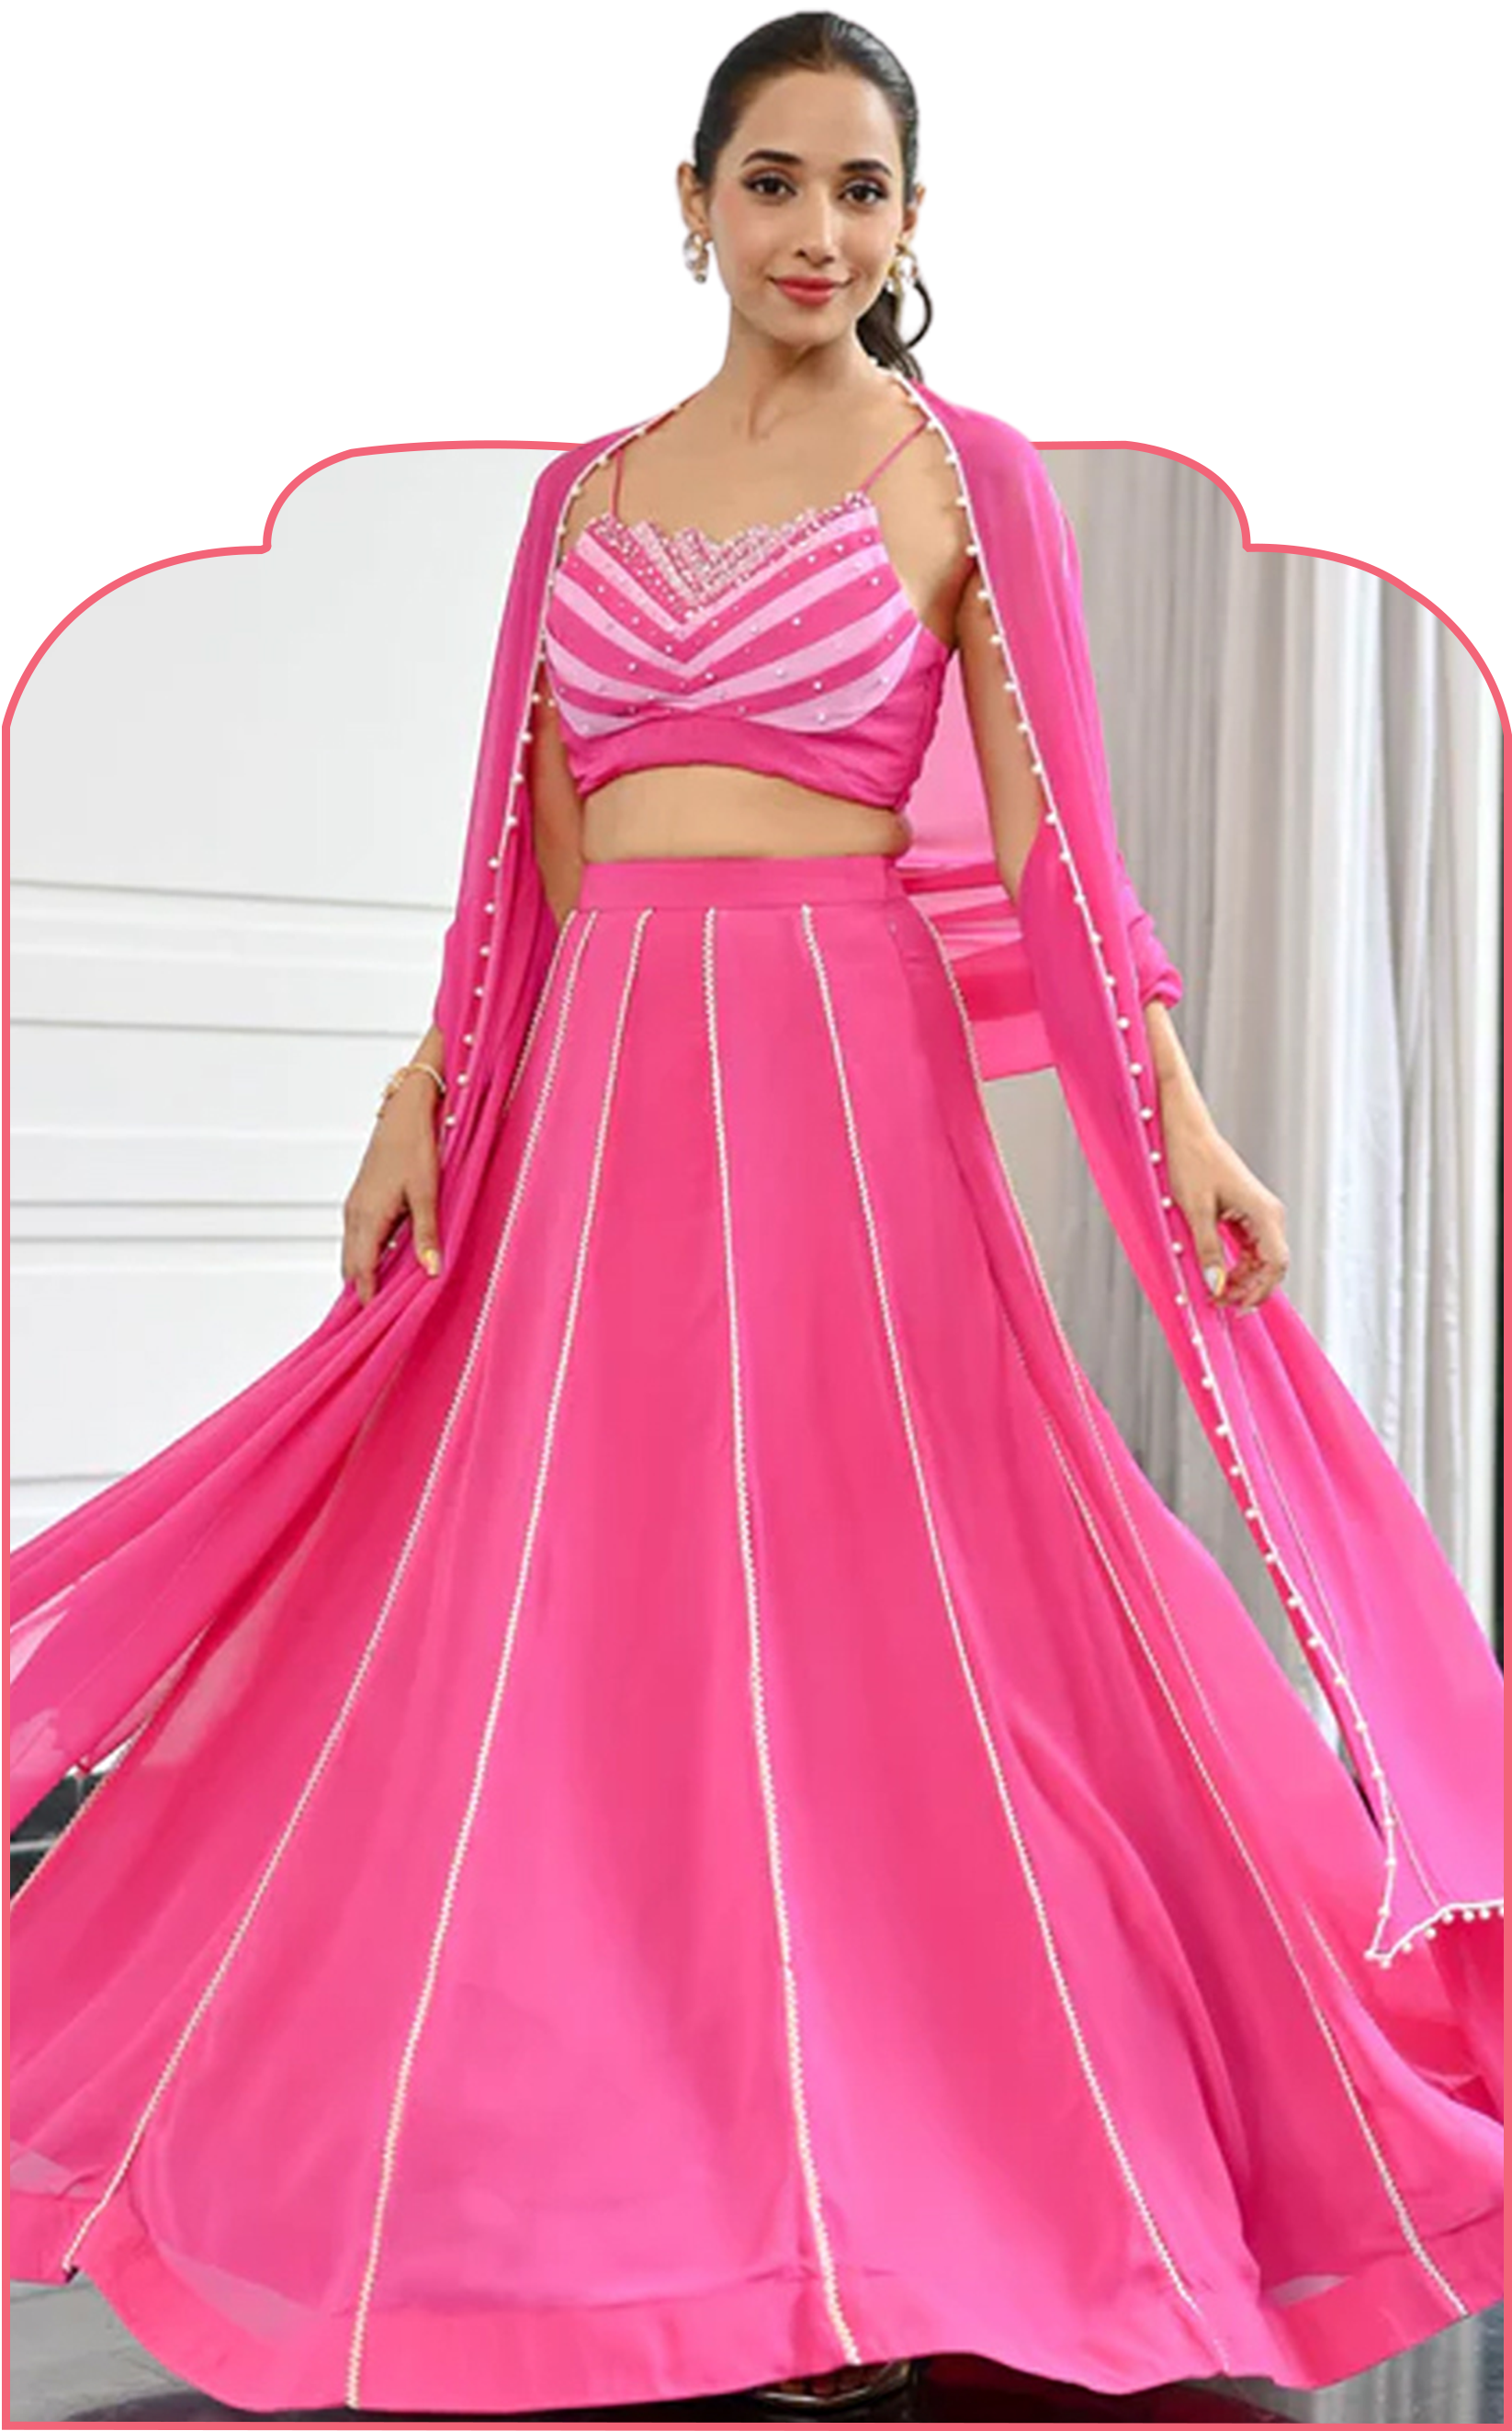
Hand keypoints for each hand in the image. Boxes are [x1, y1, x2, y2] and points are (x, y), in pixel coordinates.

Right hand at [341, 1077, 441, 1305]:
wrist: (403, 1113)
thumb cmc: (416, 1148)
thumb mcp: (427, 1193)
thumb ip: (427, 1234)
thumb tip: (432, 1271)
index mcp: (367, 1217)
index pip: (361, 1271)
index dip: (367, 1298)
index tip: (372, 1325)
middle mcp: (354, 1215)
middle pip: (350, 1266)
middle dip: (361, 1292)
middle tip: (374, 1321)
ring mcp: (354, 1206)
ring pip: (352, 1252)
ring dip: (362, 1274)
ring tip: (379, 1299)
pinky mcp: (360, 1199)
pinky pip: (357, 1238)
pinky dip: (365, 1256)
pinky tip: (383, 1263)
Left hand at [1160, 1103, 1289, 1313]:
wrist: (1187, 1133)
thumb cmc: (1193, 1162)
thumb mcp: (1196, 1211)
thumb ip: (1208, 1250)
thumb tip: (1215, 1283)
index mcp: (1264, 1212)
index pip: (1276, 1263)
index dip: (1258, 1289)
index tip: (1234, 1304)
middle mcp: (1268, 1214)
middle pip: (1271, 1264)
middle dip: (1249, 1287)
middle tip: (1220, 1302)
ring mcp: (1258, 1213)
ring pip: (1259, 1257)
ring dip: (1241, 1277)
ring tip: (1215, 1291)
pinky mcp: (1246, 1212)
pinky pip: (1248, 1245)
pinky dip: (1235, 1262)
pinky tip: (1216, 1272)